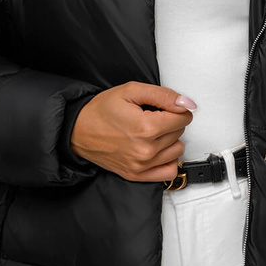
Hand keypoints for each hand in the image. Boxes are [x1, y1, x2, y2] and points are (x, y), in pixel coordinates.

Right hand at [70, 81, 195, 182]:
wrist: (77, 131)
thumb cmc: (101, 110)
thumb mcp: (131, 91)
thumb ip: (163, 95)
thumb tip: (187, 103)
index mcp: (146, 127)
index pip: (183, 118)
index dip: (176, 108)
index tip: (164, 106)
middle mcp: (146, 150)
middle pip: (179, 133)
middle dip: (170, 122)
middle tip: (151, 116)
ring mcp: (141, 165)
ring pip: (177, 150)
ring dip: (169, 140)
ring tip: (152, 132)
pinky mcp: (136, 175)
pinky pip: (169, 172)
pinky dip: (168, 160)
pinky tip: (157, 150)